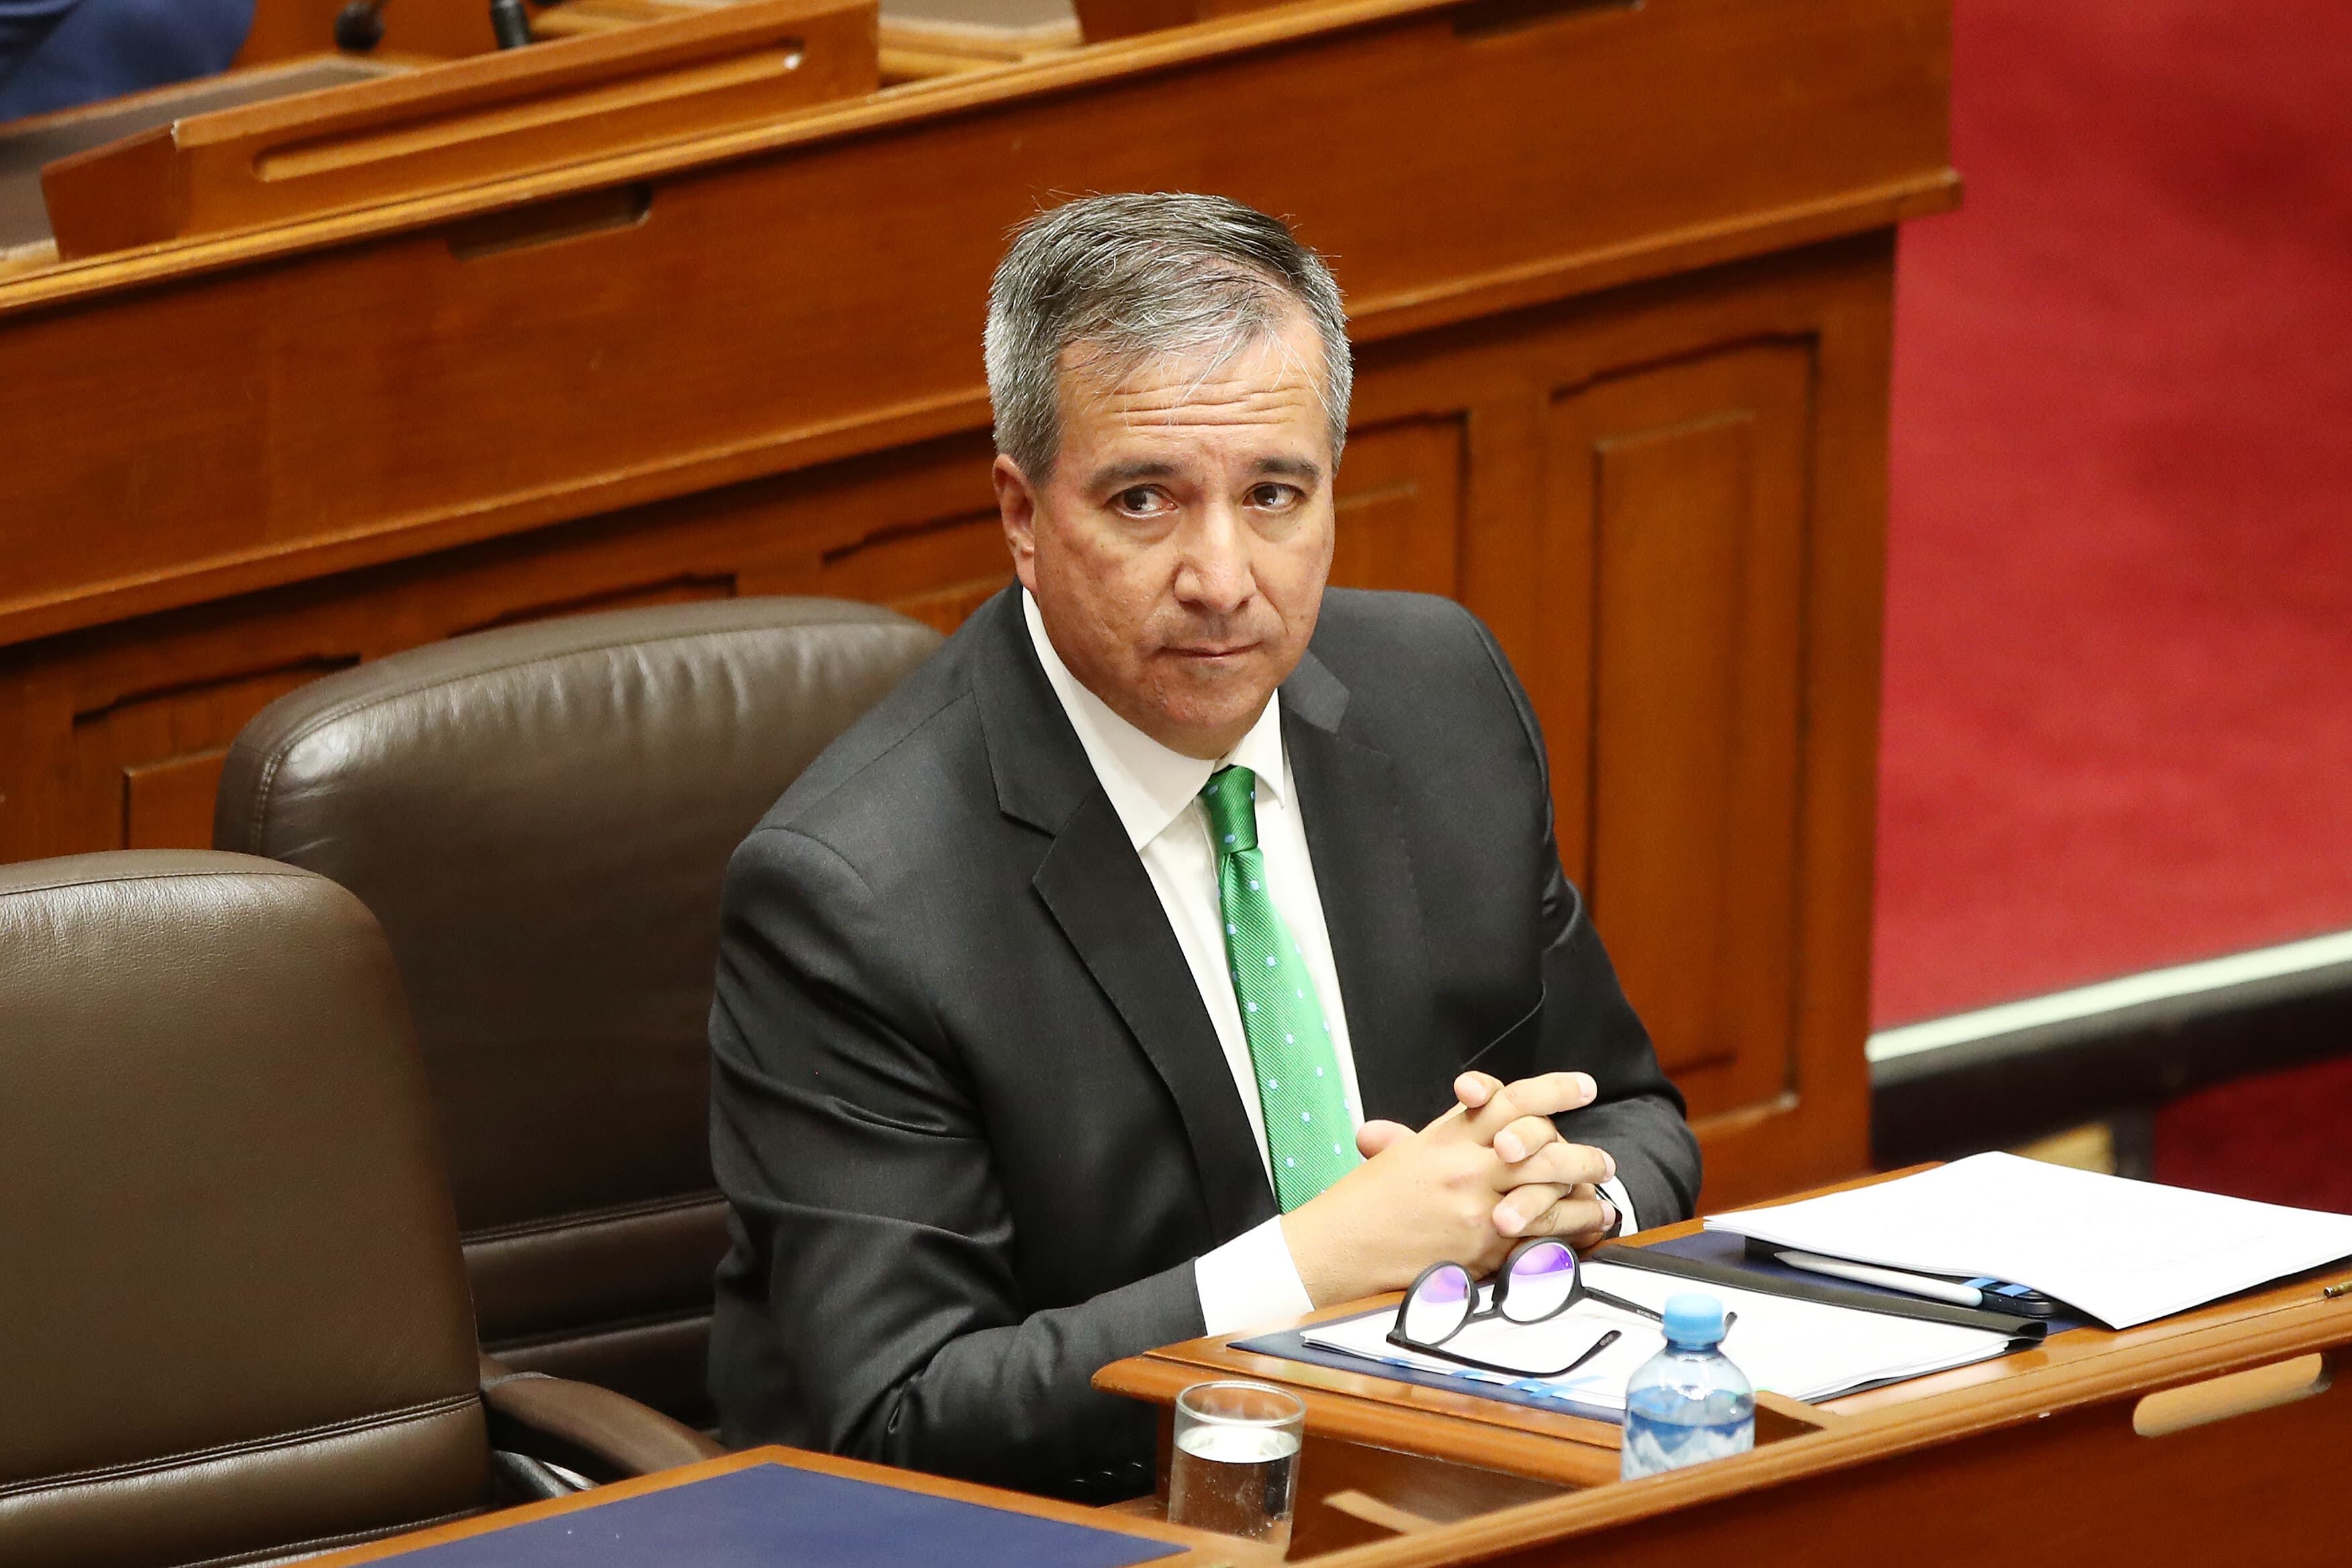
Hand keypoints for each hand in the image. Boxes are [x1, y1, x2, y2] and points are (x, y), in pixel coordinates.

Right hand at [1279, 1070, 1617, 1305]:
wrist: (1338, 1248)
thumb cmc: (1365, 1203)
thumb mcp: (1402, 1154)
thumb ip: (1443, 1134)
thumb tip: (1472, 1110)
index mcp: (1448, 1136)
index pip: (1512, 1099)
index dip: (1554, 1089)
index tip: (1584, 1087)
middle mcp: (1467, 1167)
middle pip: (1544, 1147)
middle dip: (1583, 1154)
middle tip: (1604, 1160)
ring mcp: (1477, 1209)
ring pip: (1550, 1193)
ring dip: (1584, 1195)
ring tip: (1603, 1198)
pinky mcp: (1481, 1250)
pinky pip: (1539, 1238)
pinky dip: (1570, 1234)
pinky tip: (1585, 1231)